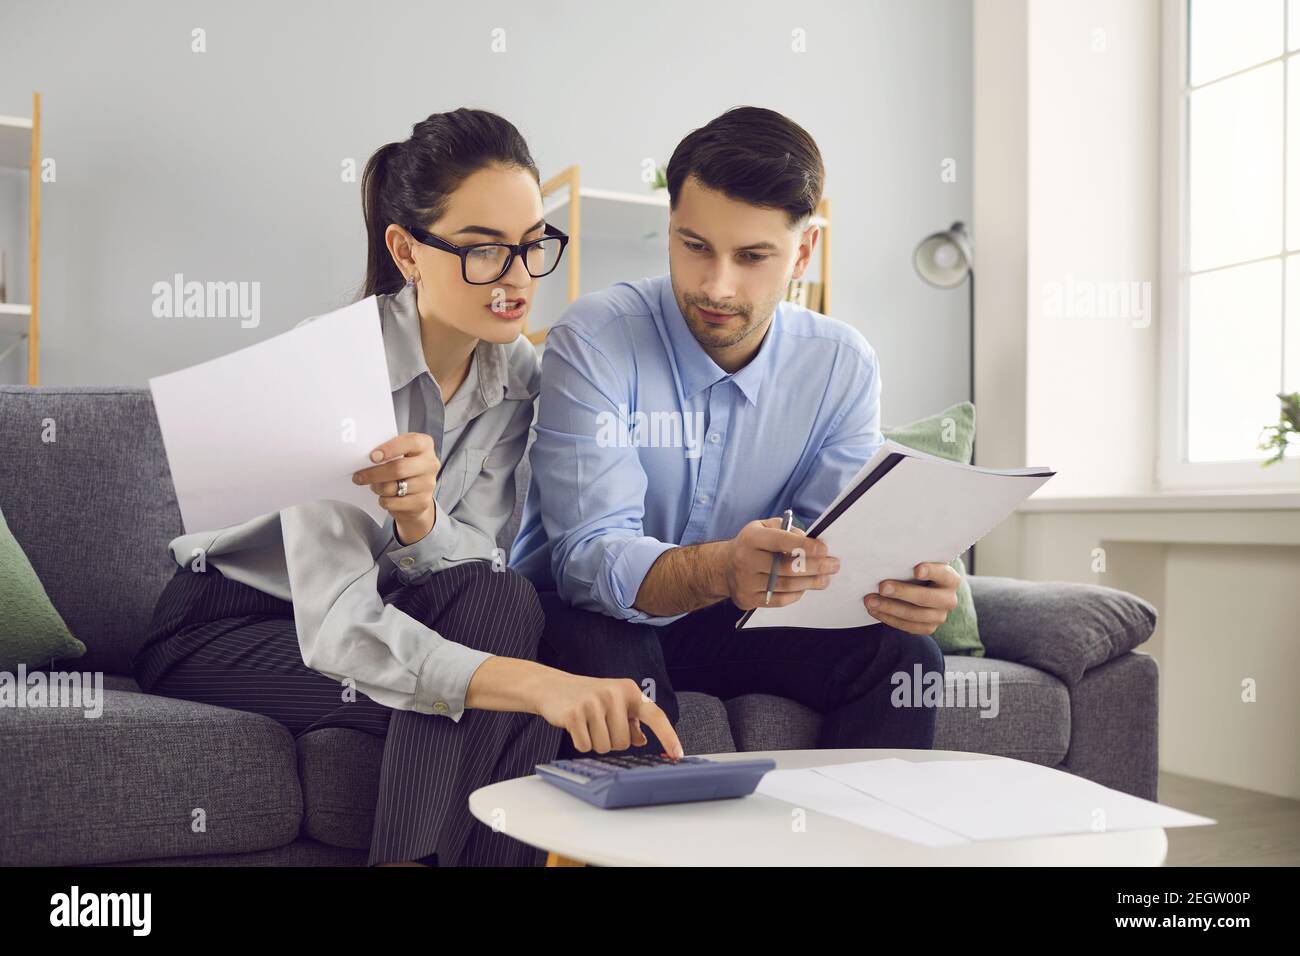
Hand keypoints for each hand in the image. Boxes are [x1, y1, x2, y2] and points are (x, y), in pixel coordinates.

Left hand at [351, 433, 439, 544]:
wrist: (418, 493)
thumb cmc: (404, 467)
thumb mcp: (400, 453)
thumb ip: (388, 451)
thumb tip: (362, 457)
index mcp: (425, 445)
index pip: (411, 442)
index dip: (390, 448)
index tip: (372, 456)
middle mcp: (430, 463)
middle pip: (399, 468)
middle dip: (374, 473)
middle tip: (358, 476)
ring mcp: (428, 484)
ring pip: (393, 487)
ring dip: (377, 488)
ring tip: (374, 486)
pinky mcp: (422, 501)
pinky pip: (393, 503)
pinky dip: (383, 500)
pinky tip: (385, 496)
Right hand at [535, 672, 683, 758]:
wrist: (553, 687)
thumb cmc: (589, 697)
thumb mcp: (615, 703)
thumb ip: (631, 721)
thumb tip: (642, 739)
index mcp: (630, 691)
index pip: (655, 716)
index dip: (668, 736)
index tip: (678, 754)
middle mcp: (615, 694)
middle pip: (624, 743)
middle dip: (612, 741)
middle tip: (599, 724)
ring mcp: (594, 702)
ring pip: (605, 747)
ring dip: (595, 743)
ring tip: (587, 724)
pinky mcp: (575, 713)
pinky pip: (585, 746)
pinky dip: (580, 743)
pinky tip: (575, 727)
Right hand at [722, 516, 839, 610]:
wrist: (723, 566)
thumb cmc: (751, 545)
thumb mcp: (763, 527)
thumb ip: (786, 529)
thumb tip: (808, 540)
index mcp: (751, 539)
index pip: (781, 541)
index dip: (805, 546)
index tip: (824, 549)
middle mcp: (745, 560)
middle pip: (786, 567)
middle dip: (815, 567)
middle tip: (833, 565)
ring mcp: (745, 582)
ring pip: (785, 585)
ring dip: (810, 583)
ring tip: (825, 579)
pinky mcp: (747, 599)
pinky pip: (778, 600)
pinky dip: (795, 594)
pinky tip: (805, 588)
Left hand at [864, 561, 959, 634]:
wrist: (920, 589)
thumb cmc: (915, 571)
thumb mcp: (917, 563)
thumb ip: (909, 561)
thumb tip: (887, 558)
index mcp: (950, 579)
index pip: (944, 574)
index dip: (932, 572)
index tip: (917, 570)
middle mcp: (948, 599)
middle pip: (926, 598)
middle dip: (902, 592)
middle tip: (882, 587)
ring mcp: (939, 616)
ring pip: (915, 615)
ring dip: (890, 608)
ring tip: (870, 601)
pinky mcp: (928, 628)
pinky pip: (908, 626)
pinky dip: (889, 618)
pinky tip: (874, 610)